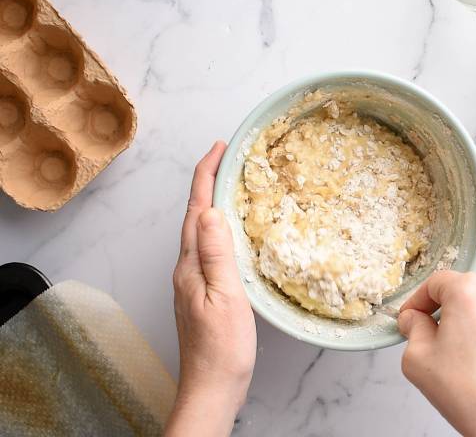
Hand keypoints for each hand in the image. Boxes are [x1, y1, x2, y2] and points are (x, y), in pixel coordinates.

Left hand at [165, 141, 256, 436]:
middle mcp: (186, 268)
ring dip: (212, 201)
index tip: (220, 147)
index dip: (206, 174)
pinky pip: (207, 247)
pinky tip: (230, 229)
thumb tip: (210, 211)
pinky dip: (218, 227)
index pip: (197, 209)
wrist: (213, 386)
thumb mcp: (225, 297)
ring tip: (229, 183)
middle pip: (194, 214)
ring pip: (200, 230)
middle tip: (227, 156)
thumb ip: (216, 254)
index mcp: (191, 265)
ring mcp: (192, 280)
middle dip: (208, 181)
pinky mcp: (201, 291)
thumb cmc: (223, 348)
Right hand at [398, 271, 475, 436]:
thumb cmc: (473, 396)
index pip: (435, 283)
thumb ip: (412, 329)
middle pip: (467, 292)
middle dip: (451, 313)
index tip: (414, 317)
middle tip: (442, 342)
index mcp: (468, 291)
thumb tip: (415, 319)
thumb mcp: (418, 360)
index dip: (419, 302)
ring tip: (473, 357)